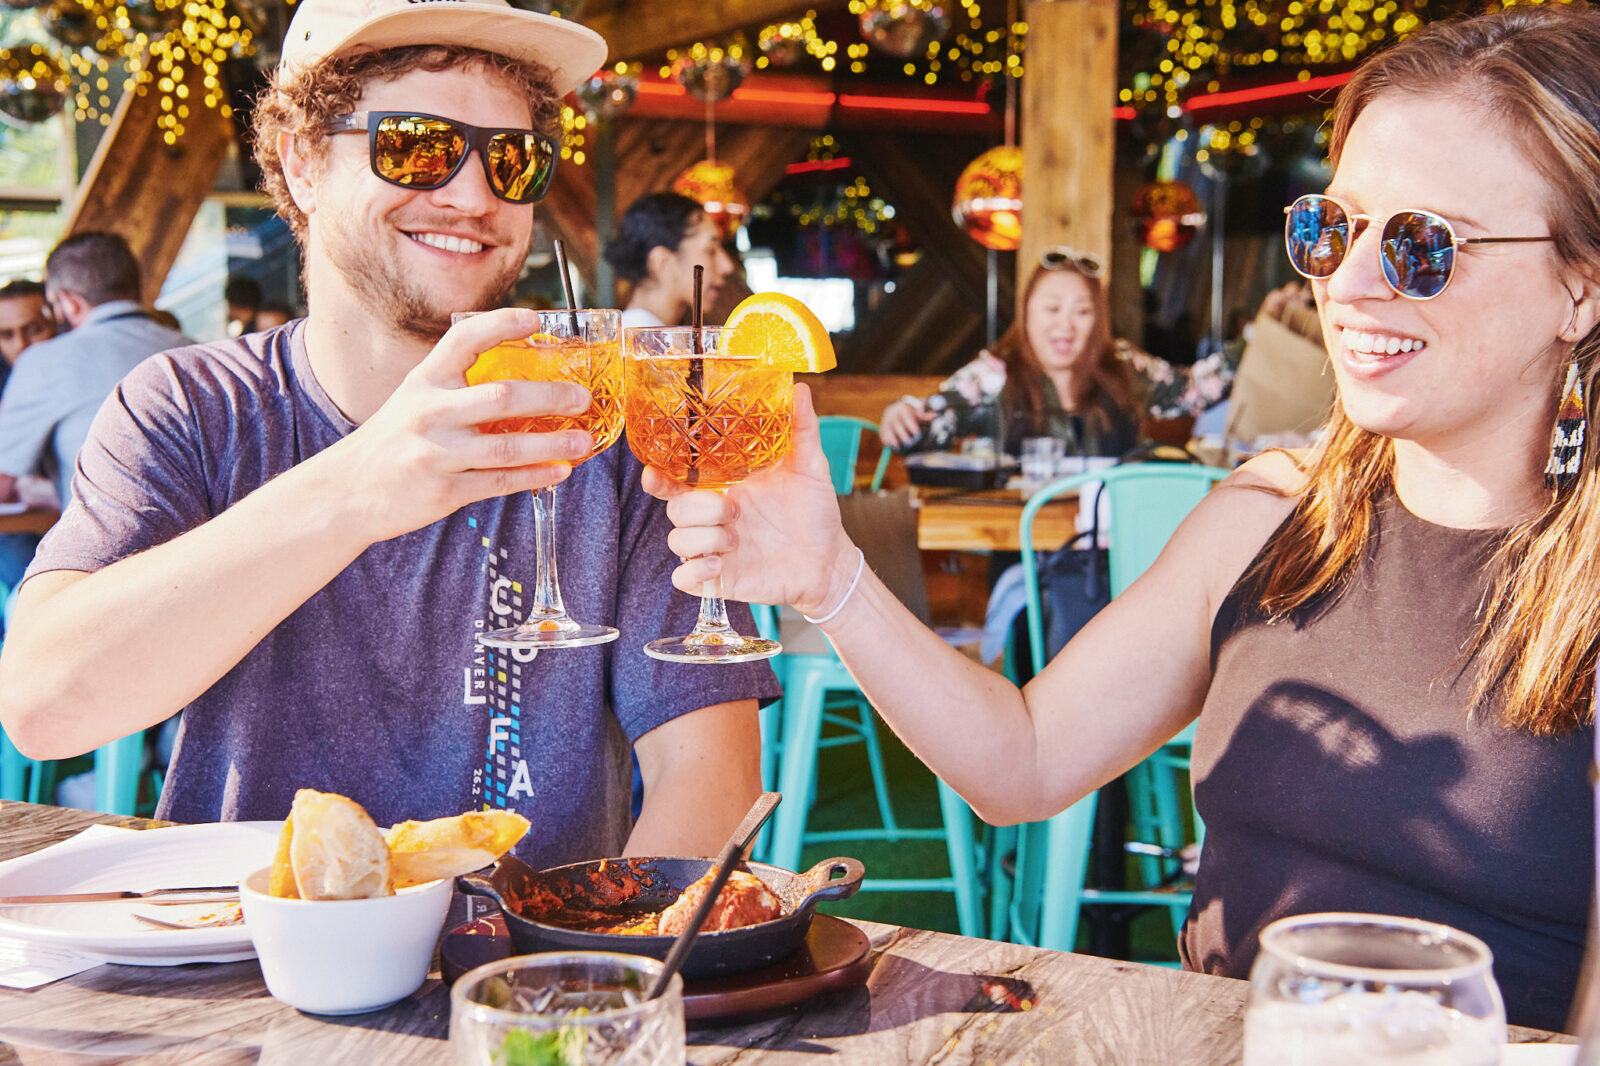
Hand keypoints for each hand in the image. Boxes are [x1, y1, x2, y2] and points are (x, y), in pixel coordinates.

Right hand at [310, 307, 593, 543]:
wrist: (345, 492)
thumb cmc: (392, 441)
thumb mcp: (413, 399)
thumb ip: (456, 386)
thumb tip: (520, 376)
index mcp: (424, 381)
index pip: (464, 340)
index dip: (501, 325)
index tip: (535, 319)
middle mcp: (429, 412)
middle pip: (500, 396)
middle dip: (548, 396)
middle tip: (582, 396)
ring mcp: (436, 453)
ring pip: (506, 447)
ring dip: (551, 443)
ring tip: (584, 439)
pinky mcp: (443, 491)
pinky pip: (499, 482)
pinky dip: (534, 477)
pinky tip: (560, 470)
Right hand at [641, 385, 859, 616]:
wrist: (830, 559)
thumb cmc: (815, 511)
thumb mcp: (809, 466)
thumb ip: (801, 429)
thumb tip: (800, 389)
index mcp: (724, 487)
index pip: (676, 479)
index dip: (658, 476)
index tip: (654, 472)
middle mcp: (713, 517)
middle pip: (674, 509)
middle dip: (699, 509)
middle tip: (734, 509)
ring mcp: (714, 548)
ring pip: (676, 542)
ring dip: (702, 539)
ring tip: (736, 538)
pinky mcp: (719, 578)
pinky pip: (683, 579)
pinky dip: (694, 572)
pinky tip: (720, 565)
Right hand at [879, 397, 931, 448]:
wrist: (896, 406)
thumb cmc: (910, 409)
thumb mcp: (917, 409)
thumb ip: (925, 414)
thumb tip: (934, 415)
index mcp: (902, 407)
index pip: (906, 416)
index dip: (911, 425)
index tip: (917, 433)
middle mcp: (892, 413)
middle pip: (896, 424)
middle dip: (902, 434)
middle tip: (909, 442)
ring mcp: (886, 420)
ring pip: (887, 429)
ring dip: (892, 438)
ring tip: (898, 446)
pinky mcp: (882, 426)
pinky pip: (882, 433)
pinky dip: (886, 440)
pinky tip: (891, 445)